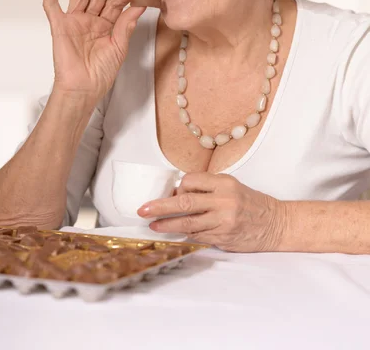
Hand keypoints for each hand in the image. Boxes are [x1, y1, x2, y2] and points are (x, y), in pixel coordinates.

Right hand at [43, 0, 145, 99]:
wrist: (85, 88)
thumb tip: (138, 7)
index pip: (114, 5)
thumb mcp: (119, 47)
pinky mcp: (60, 26)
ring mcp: (74, 22)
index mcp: (104, 27)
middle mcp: (89, 22)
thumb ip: (126, 25)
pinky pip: (51, 6)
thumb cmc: (100, 73)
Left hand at [137, 173, 285, 251]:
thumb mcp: (231, 186)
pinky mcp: (224, 238)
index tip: (173, 192)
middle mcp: (223, 201)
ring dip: (167, 225)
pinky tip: (176, 234)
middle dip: (160, 206)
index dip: (178, 187)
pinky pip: (198, 236)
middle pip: (185, 202)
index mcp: (224, 183)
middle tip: (143, 209)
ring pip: (188, 223)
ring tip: (153, 225)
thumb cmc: (251, 202)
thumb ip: (207, 188)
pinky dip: (185, 235)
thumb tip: (178, 193)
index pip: (191, 181)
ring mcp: (223, 221)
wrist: (275, 223)